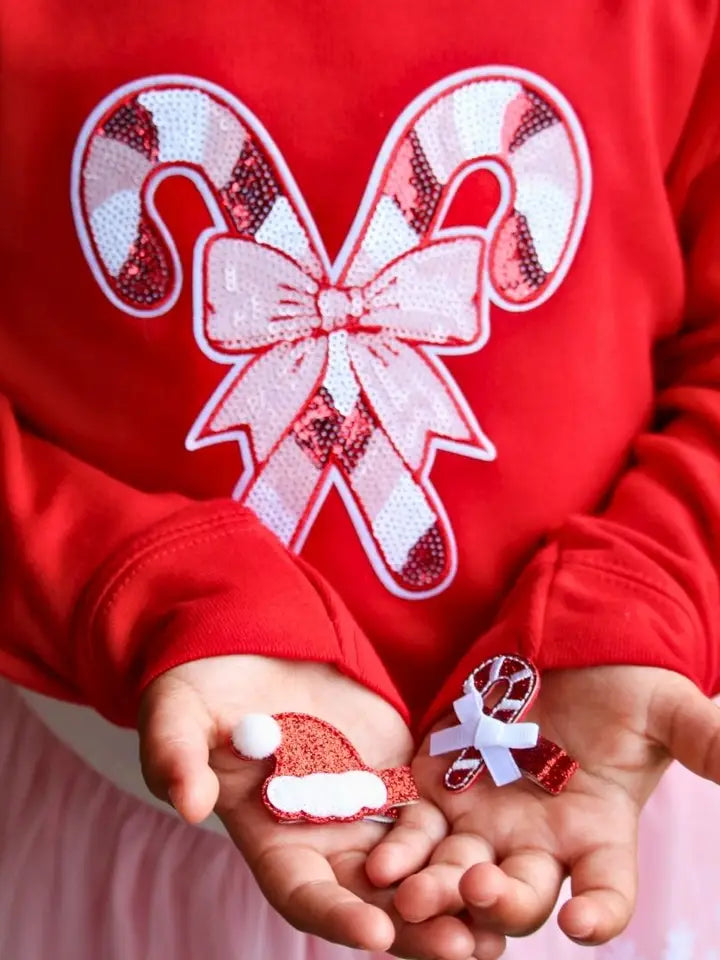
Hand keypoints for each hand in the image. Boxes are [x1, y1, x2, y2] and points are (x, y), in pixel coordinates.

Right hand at [139, 656, 503, 957]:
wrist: (248, 647)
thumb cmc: (201, 690)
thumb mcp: (177, 717)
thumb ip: (177, 757)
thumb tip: (187, 802)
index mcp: (268, 837)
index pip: (303, 893)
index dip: (336, 916)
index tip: (376, 933)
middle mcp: (321, 835)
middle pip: (371, 896)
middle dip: (416, 927)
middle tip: (464, 949)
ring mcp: (362, 804)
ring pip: (412, 864)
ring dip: (452, 892)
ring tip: (499, 921)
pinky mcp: (393, 771)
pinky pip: (432, 810)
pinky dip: (459, 836)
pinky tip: (498, 854)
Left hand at [368, 666, 719, 950]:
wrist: (561, 649)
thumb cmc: (621, 682)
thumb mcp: (663, 709)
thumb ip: (706, 740)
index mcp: (599, 834)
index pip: (606, 891)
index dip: (601, 912)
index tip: (585, 923)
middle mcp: (541, 843)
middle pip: (522, 896)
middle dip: (500, 901)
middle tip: (479, 889)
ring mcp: (487, 821)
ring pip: (461, 874)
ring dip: (438, 891)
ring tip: (413, 896)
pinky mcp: (441, 790)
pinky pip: (420, 832)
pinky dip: (402, 850)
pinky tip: (382, 865)